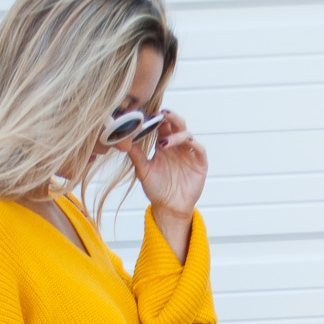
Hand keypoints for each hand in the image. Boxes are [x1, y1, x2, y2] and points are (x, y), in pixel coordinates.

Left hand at [119, 110, 207, 258]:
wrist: (168, 208)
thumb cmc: (156, 189)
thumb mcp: (143, 170)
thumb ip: (136, 154)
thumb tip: (123, 138)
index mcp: (163, 145)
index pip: (162, 125)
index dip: (157, 118)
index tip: (149, 115)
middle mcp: (177, 146)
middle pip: (176, 124)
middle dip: (170, 117)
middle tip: (161, 115)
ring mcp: (189, 153)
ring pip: (186, 134)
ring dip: (176, 134)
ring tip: (164, 142)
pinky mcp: (199, 163)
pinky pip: (199, 148)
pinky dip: (193, 143)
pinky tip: (185, 142)